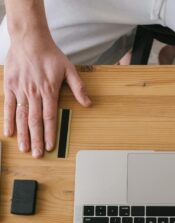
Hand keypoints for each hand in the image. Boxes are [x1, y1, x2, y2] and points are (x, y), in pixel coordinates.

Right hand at [3, 37, 91, 156]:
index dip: (50, 133)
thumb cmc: (50, 54)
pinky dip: (8, 120)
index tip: (51, 146)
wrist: (29, 39)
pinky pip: (8, 107)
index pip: (49, 117)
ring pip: (21, 117)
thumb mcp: (69, 69)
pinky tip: (9, 133)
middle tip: (37, 154)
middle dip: (36, 139)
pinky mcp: (10, 87)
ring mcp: (20, 91)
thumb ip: (78, 88)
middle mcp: (34, 93)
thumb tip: (88, 103)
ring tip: (24, 148)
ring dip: (23, 134)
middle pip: (35, 121)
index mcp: (49, 91)